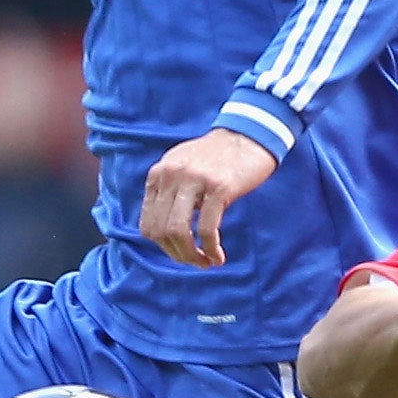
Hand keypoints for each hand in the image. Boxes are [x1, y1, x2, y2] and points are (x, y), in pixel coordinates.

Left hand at [141, 128, 276, 266]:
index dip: (163, 246)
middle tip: (195, 262)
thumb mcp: (182, 167)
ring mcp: (194, 180)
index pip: (148, 223)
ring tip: (206, 262)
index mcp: (159, 173)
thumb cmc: (218, 157)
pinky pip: (207, 229)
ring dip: (191, 256)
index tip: (181, 252)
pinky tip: (218, 257)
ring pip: (178, 232)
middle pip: (160, 231)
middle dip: (177, 255)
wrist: (250, 134)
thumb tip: (162, 232)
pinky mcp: (218, 187)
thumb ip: (168, 192)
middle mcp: (171, 175)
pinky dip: (211, 249)